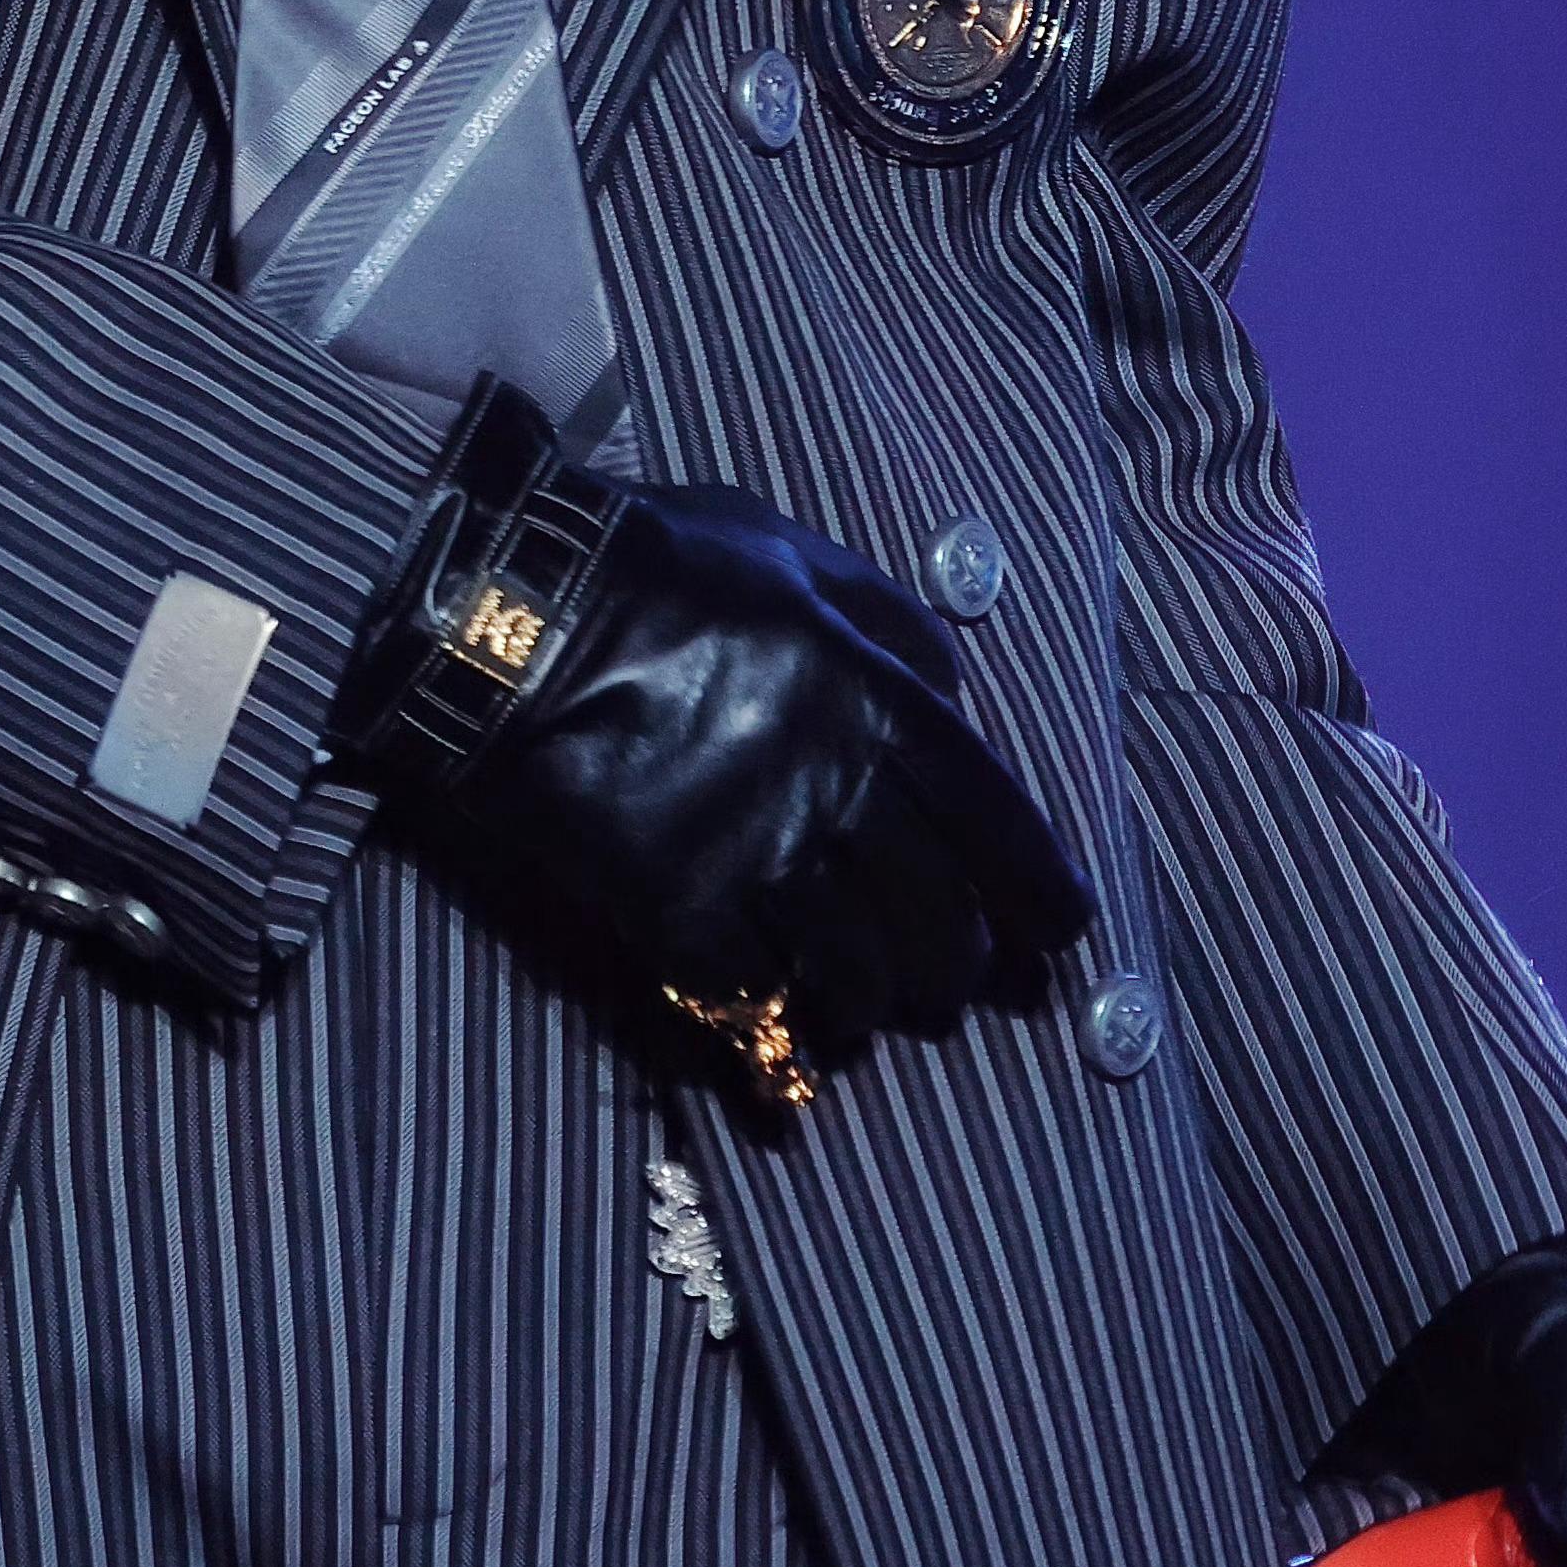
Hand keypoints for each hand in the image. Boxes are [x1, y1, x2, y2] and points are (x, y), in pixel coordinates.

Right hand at [333, 385, 1094, 1062]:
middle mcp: (836, 783)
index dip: (1041, 899)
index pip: (1001, 826)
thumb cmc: (658, 567)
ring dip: (872, 1005)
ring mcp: (756, 851)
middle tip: (942, 980)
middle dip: (955, 969)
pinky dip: (778, 1014)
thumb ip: (889, 618)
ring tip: (862, 1006)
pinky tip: (775, 1008)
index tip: (1053, 939)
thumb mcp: (794, 552)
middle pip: (940, 925)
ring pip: (861, 976)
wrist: (513, 614)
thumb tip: (956, 689)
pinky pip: (758, 993)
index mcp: (878, 696)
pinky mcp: (677, 903)